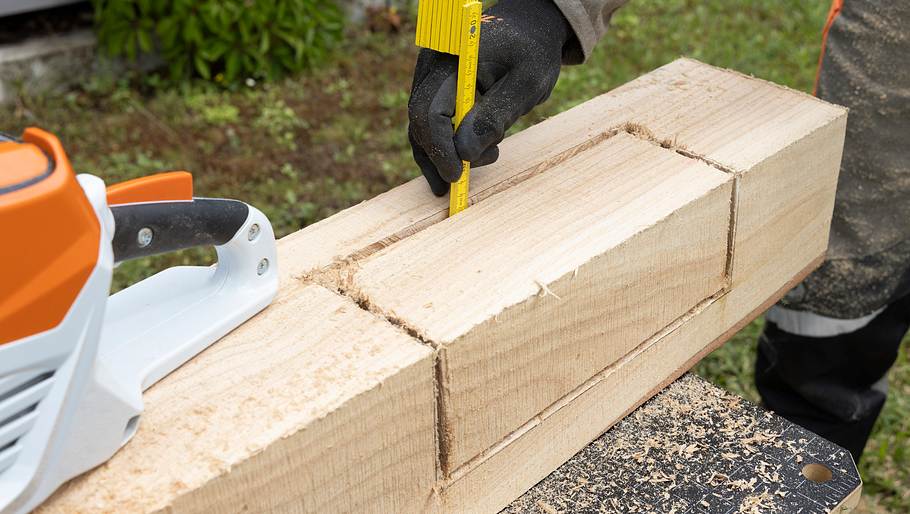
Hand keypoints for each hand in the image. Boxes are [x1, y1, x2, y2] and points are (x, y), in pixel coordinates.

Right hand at [408, 0, 572, 195]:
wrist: (530, 28)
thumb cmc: (533, 52)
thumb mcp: (526, 84)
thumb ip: (495, 116)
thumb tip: (464, 152)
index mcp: (453, 59)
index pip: (431, 111)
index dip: (441, 148)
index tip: (457, 175)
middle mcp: (432, 65)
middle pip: (420, 120)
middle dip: (440, 155)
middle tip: (464, 179)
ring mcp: (430, 75)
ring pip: (420, 125)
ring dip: (437, 155)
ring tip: (462, 176)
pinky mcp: (435, 87)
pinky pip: (428, 121)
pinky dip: (438, 146)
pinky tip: (451, 168)